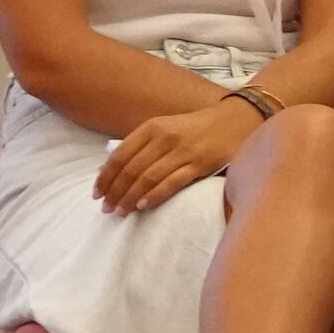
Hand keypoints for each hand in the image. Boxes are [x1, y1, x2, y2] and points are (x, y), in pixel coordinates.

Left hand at [96, 95, 259, 213]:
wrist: (237, 121)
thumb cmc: (197, 128)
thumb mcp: (165, 128)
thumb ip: (141, 146)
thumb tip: (110, 170)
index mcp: (152, 127)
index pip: (120, 155)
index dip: (105, 177)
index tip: (96, 194)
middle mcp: (165, 138)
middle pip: (131, 169)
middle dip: (115, 192)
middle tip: (106, 209)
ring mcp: (183, 152)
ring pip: (148, 178)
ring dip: (131, 197)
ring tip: (121, 211)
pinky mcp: (200, 164)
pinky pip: (172, 183)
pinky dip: (155, 195)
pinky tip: (144, 206)